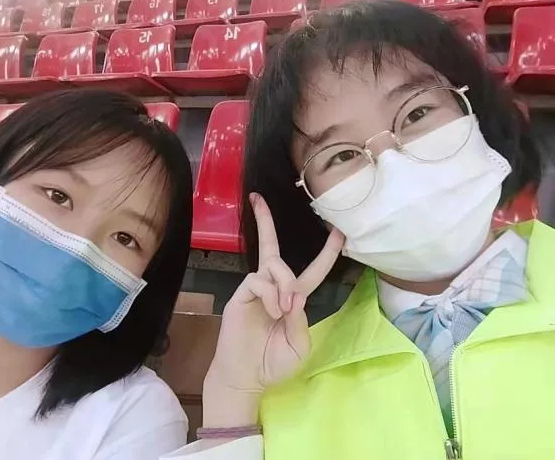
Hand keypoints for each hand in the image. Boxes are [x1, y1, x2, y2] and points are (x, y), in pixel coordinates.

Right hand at [203, 193, 343, 426]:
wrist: (245, 377)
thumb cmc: (273, 363)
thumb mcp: (299, 345)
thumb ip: (301, 318)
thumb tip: (294, 293)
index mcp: (292, 299)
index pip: (312, 270)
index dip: (326, 252)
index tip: (338, 231)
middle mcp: (273, 287)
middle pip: (272, 247)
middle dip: (265, 222)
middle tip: (259, 203)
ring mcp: (255, 289)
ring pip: (274, 264)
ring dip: (285, 284)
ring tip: (283, 310)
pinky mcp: (241, 294)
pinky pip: (259, 280)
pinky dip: (270, 293)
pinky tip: (273, 310)